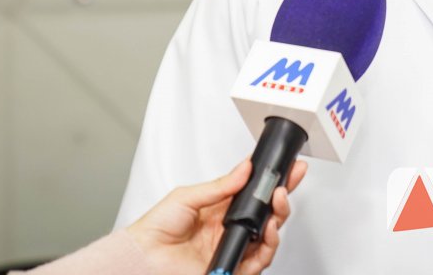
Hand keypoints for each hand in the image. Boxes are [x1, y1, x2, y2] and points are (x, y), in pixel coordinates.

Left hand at [125, 158, 307, 274]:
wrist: (144, 256)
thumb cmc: (156, 229)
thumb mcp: (187, 197)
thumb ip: (219, 186)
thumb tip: (243, 169)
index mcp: (220, 209)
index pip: (254, 194)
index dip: (272, 182)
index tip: (288, 168)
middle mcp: (230, 229)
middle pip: (266, 214)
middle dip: (281, 197)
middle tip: (286, 184)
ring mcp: (232, 249)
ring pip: (269, 237)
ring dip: (278, 218)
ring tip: (278, 202)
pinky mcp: (233, 268)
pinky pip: (260, 260)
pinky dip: (269, 245)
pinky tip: (268, 230)